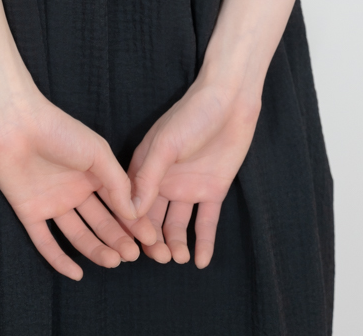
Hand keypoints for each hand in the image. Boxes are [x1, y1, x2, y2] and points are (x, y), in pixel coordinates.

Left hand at [0, 88, 158, 279]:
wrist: (17, 124)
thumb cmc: (60, 131)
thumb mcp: (97, 153)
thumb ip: (117, 183)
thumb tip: (135, 213)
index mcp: (93, 174)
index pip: (118, 204)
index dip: (134, 222)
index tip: (151, 239)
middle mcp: (75, 191)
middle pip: (100, 222)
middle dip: (118, 238)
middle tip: (133, 255)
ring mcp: (53, 203)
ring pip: (77, 234)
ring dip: (95, 249)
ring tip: (114, 261)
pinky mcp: (30, 212)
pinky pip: (45, 242)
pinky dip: (59, 259)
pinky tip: (77, 274)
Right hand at [128, 76, 260, 267]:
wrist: (230, 101)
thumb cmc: (192, 115)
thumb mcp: (166, 145)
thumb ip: (149, 178)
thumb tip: (131, 212)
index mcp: (144, 167)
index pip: (132, 203)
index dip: (131, 226)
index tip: (131, 248)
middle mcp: (163, 181)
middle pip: (153, 219)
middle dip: (154, 241)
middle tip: (160, 258)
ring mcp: (188, 187)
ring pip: (177, 224)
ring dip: (176, 244)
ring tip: (179, 258)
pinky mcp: (212, 191)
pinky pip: (206, 222)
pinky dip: (203, 242)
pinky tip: (201, 261)